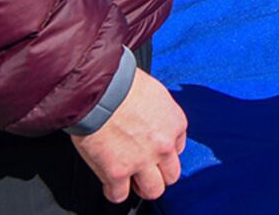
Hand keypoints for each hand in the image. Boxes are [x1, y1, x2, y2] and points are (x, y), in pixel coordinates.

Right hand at [70, 68, 187, 203]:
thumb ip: (159, 112)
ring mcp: (142, 161)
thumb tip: (150, 117)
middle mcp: (163, 146)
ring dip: (142, 187)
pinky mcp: (117, 172)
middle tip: (145, 170)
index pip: (178, 148)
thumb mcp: (155, 93)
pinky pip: (120, 195)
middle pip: (171, 174)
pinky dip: (114, 192)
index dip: (163, 151)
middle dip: (159, 174)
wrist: (100, 90)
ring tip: (130, 181)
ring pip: (153, 190)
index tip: (153, 150)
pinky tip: (109, 183)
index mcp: (175, 124)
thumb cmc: (124, 84)